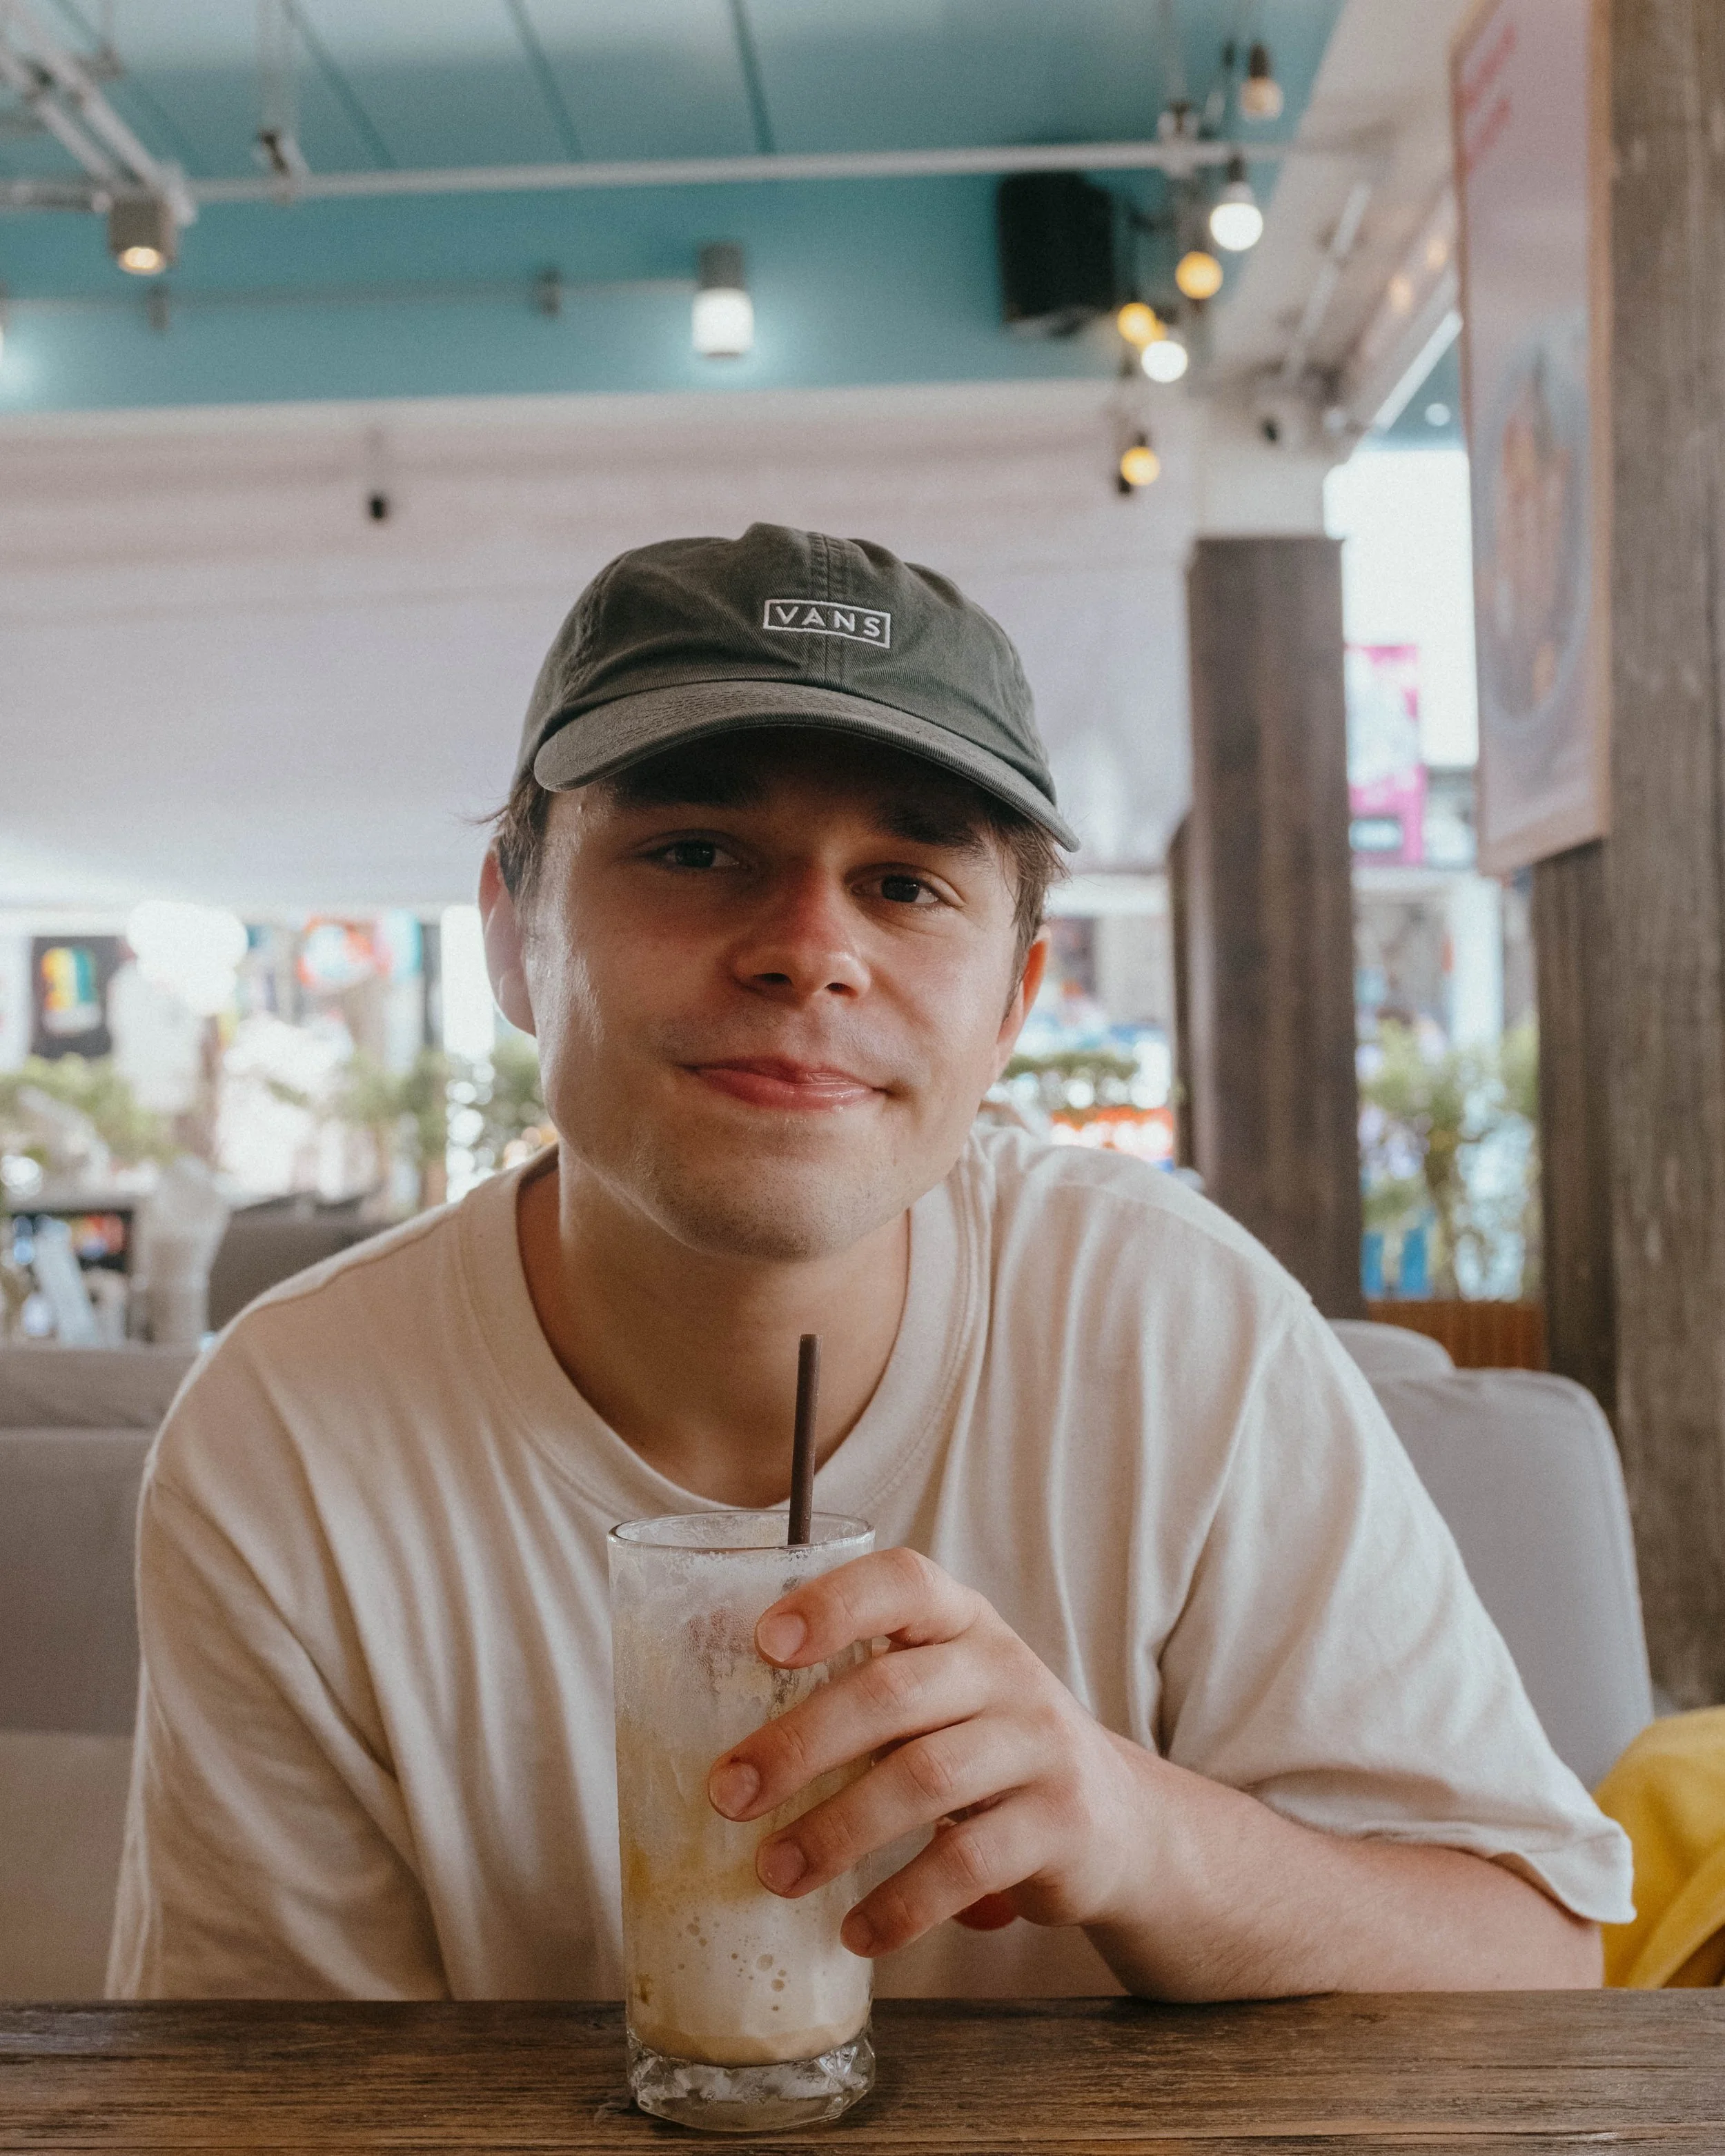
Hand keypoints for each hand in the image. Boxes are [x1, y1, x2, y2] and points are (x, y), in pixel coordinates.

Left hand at [704, 1547, 1155, 1958]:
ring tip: (775, 1872)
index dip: (835, 1602)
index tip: (763, 1640)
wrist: (1116, 1818)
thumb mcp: (939, 1693)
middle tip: (727, 1793)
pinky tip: (857, 1932)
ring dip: (837, 1831)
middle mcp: (1005, 1669)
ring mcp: (1039, 1744)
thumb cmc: (985, 1745)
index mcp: (962, 1621)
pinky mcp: (1060, 1824)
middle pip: (894, 1692)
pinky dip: (902, 1904)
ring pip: (926, 1779)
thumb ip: (859, 1687)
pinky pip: (969, 1863)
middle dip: (800, 1743)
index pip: (904, 1581)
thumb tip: (710, 1715)